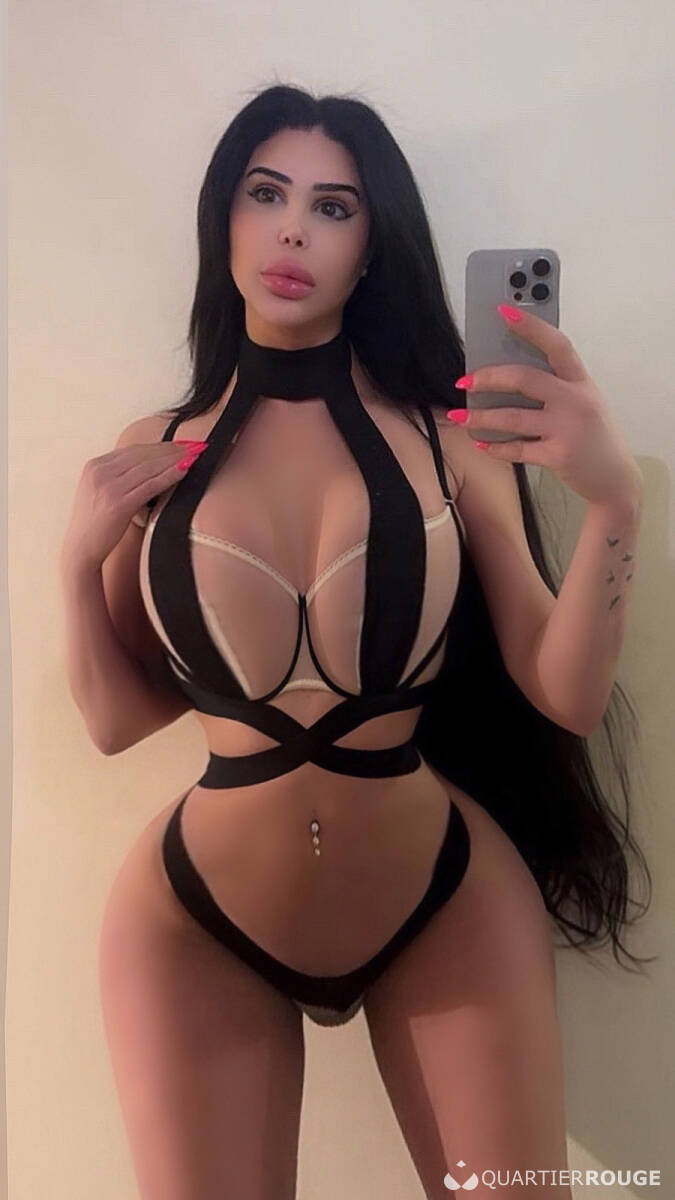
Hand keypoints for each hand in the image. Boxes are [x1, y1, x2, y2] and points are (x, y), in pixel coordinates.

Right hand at [60, 438, 206, 572]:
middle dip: (172, 448)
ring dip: (175, 459)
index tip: (182, 443)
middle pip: (143, 454)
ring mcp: (108, 486)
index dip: (161, 445)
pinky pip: (150, 485)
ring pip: (148, 467)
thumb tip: (149, 467)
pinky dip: (170, 476)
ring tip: (196, 454)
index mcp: (95, 465)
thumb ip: (118, 476)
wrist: (80, 549)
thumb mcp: (101, 492)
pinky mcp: (118, 503)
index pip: (134, 449)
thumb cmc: (96, 524)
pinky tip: (185, 470)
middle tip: (196, 444)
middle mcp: (100, 471)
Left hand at [447, 305, 643, 507]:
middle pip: (525, 379)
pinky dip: (494, 448)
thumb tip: (507, 374)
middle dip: (489, 378)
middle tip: (464, 381)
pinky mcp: (557, 455)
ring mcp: (567, 429)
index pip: (557, 345)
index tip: (504, 311)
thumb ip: (556, 386)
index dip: (531, 326)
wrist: (615, 478)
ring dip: (480, 418)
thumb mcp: (583, 402)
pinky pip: (517, 449)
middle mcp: (576, 400)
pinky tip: (480, 444)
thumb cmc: (593, 435)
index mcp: (581, 381)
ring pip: (512, 417)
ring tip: (459, 418)